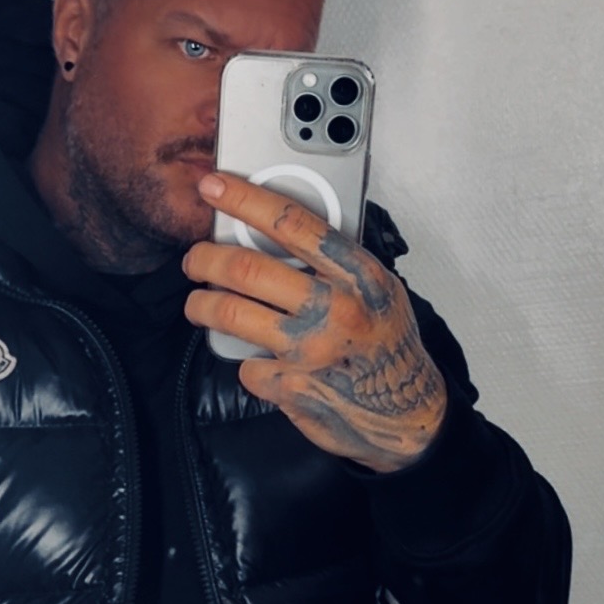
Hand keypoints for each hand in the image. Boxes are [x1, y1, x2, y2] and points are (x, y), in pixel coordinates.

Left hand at [184, 173, 446, 473]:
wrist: (409, 417)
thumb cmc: (388, 348)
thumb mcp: (380, 293)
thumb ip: (337, 265)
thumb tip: (276, 234)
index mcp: (358, 275)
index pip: (292, 223)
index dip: (244, 199)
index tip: (212, 186)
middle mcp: (334, 308)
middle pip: (246, 268)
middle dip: (205, 258)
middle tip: (194, 260)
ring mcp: (310, 350)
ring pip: (230, 313)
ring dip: (202, 305)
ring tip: (199, 304)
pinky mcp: (291, 387)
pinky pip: (246, 365)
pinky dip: (246, 363)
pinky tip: (260, 362)